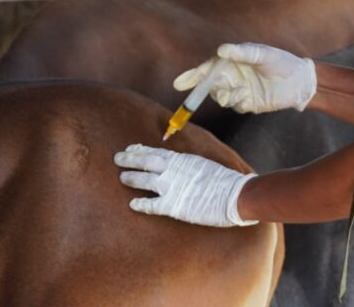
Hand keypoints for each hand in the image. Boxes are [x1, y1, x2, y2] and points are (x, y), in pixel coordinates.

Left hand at [114, 144, 257, 226]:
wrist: (235, 195)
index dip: (140, 150)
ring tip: (121, 178)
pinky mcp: (173, 205)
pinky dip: (140, 204)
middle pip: (144, 162)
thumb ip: (188, 165)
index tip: (131, 148)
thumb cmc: (224, 181)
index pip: (155, 151)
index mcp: (182, 159)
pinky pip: (151, 204)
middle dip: (129, 159)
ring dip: (131, 178)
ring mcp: (171, 187)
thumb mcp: (203, 165)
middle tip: (117, 158)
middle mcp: (173, 170)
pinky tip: (132, 204)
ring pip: (143, 180)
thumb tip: (181, 167)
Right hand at [173, 43, 316, 112]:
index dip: (192, 76)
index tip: (179, 84)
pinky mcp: (248, 103)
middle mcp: (232, 76)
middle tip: (220, 89)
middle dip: (208, 90)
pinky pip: (236, 106)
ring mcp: (239, 90)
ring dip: (226, 96)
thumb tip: (221, 50)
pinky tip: (250, 98)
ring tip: (242, 92)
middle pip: (210, 85)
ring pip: (221, 97)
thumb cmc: (282, 62)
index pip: (207, 69)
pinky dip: (239, 103)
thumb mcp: (263, 54)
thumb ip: (242, 53)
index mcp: (232, 62)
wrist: (301, 82)